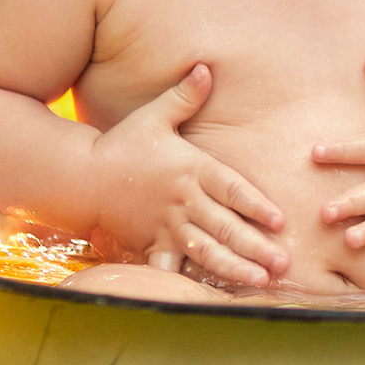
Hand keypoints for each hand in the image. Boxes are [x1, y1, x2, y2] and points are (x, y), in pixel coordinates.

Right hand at [86, 63, 288, 286]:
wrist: (80, 175)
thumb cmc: (123, 143)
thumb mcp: (155, 115)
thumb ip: (185, 96)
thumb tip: (206, 67)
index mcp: (191, 168)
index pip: (232, 189)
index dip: (257, 206)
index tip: (280, 221)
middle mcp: (183, 200)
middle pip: (225, 225)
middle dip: (255, 245)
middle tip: (283, 261)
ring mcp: (166, 224)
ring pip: (205, 249)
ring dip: (233, 266)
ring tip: (259, 279)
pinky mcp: (150, 242)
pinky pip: (173, 264)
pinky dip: (189, 281)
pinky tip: (209, 298)